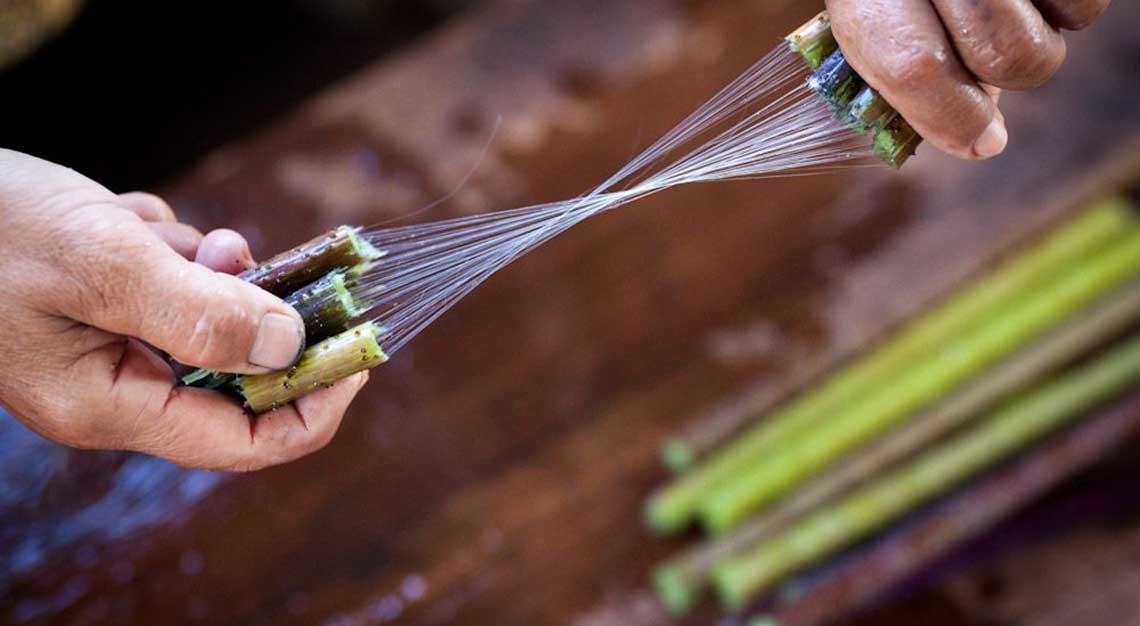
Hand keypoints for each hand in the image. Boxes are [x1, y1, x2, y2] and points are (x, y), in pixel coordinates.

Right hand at [0, 149, 366, 470]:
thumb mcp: (104, 267)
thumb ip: (202, 314)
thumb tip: (292, 348)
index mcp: (112, 406)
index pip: (244, 443)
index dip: (314, 406)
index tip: (360, 354)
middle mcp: (114, 388)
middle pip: (234, 375)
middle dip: (250, 312)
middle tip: (241, 256)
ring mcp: (105, 347)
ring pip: (205, 317)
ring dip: (200, 268)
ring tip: (144, 228)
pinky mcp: (100, 307)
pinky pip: (170, 283)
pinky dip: (165, 246)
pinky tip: (121, 218)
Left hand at [826, 0, 1109, 158]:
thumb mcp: (870, 8)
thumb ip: (903, 67)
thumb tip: (981, 137)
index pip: (914, 64)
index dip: (947, 118)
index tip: (976, 140)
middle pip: (1001, 54)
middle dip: (996, 80)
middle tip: (982, 60)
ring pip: (1047, 36)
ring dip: (1032, 44)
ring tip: (1002, 13)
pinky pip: (1086, 4)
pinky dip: (1066, 9)